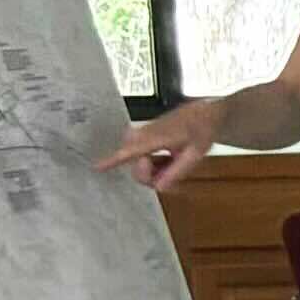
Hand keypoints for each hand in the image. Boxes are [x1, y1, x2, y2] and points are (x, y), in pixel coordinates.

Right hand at [101, 101, 219, 191]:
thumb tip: (158, 187)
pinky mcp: (143, 136)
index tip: (96, 167)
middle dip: (150, 175)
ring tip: (174, 162)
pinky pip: (140, 156)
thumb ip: (177, 171)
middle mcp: (143, 134)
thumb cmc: (201, 130)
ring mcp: (141, 134)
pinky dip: (154, 164)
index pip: (129, 151)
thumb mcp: (195, 153)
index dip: (112, 160)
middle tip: (171, 174)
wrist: (204, 112)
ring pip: (137, 162)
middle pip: (134, 166)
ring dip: (154, 170)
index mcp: (155, 137)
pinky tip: (169, 161)